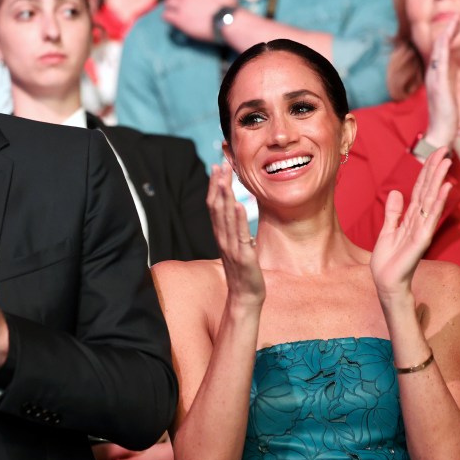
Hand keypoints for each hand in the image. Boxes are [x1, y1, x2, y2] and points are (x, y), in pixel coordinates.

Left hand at [163, 0, 237, 42]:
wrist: (226, 22)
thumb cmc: (226, 6)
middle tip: (183, 6)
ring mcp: (182, 6)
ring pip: (168, 2)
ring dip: (171, 6)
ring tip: (175, 12)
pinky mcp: (179, 19)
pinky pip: (166, 15)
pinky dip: (167, 17)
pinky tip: (172, 19)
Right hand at [207, 165, 264, 307]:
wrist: (245, 296)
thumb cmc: (243, 271)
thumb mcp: (237, 245)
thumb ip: (234, 229)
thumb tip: (236, 211)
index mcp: (221, 235)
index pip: (214, 206)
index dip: (215, 186)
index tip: (218, 167)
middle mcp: (222, 239)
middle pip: (216, 207)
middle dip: (219, 184)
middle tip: (221, 164)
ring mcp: (231, 247)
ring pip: (225, 218)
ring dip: (225, 197)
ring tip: (225, 178)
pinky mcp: (243, 256)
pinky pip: (239, 235)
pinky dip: (238, 219)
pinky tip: (238, 204)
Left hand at [370, 150, 451, 301]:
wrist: (387, 282)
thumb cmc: (388, 260)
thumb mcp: (387, 231)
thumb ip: (393, 213)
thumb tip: (396, 193)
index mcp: (410, 218)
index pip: (420, 189)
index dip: (426, 172)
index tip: (434, 154)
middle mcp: (419, 221)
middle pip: (428, 190)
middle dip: (435, 170)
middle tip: (444, 150)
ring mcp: (422, 229)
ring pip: (431, 199)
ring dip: (439, 180)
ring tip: (446, 162)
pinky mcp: (422, 240)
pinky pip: (430, 218)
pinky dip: (437, 202)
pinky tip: (443, 188)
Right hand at [423, 14, 459, 147]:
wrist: (440, 132)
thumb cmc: (446, 117)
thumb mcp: (449, 96)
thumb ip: (449, 84)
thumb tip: (453, 76)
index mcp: (437, 77)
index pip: (442, 53)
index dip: (448, 38)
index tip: (457, 24)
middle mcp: (433, 75)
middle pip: (439, 48)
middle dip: (447, 31)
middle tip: (457, 15)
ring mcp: (435, 79)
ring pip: (439, 52)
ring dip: (446, 35)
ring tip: (455, 20)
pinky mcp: (438, 84)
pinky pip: (440, 62)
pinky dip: (442, 48)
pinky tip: (445, 38)